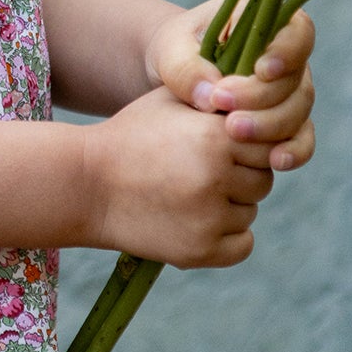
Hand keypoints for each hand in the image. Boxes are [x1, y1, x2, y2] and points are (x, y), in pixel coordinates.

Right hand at [85, 84, 273, 267]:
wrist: (86, 183)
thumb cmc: (131, 136)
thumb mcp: (171, 103)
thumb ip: (217, 101)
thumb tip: (261, 104)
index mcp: (214, 136)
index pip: (266, 144)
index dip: (244, 144)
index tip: (221, 145)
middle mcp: (217, 177)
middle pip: (262, 180)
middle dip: (240, 175)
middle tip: (201, 170)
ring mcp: (210, 218)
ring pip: (249, 212)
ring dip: (229, 205)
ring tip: (188, 193)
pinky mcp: (201, 250)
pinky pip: (242, 244)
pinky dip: (227, 236)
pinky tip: (197, 219)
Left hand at [145, 0, 315, 174]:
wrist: (172, 77)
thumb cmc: (174, 51)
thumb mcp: (170, 49)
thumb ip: (186, 67)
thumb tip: (210, 97)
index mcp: (264, 22)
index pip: (297, 31)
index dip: (287, 51)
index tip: (260, 71)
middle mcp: (285, 57)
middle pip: (295, 79)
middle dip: (262, 97)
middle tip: (222, 106)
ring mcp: (289, 92)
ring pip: (298, 111)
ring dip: (270, 126)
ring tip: (232, 131)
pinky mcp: (285, 122)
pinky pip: (301, 139)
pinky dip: (292, 151)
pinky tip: (274, 161)